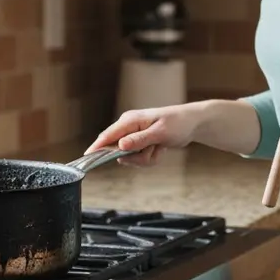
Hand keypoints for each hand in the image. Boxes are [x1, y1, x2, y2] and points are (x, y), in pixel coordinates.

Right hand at [85, 102, 207, 167]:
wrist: (192, 123)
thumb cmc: (178, 123)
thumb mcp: (160, 133)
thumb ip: (139, 140)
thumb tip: (120, 146)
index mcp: (130, 121)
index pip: (108, 135)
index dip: (96, 147)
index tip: (87, 157)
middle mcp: (129, 128)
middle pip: (119, 152)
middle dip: (136, 157)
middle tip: (153, 149)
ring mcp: (134, 137)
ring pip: (131, 158)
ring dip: (146, 158)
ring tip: (159, 146)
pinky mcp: (140, 144)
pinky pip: (139, 159)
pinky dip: (151, 157)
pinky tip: (160, 148)